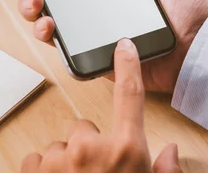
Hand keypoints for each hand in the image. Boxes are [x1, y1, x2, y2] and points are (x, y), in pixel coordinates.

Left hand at [21, 39, 182, 172]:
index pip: (130, 95)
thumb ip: (165, 172)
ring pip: (61, 148)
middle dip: (88, 147)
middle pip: (85, 128)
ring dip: (65, 165)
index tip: (124, 47)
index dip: (128, 67)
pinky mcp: (34, 171)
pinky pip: (37, 160)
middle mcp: (92, 148)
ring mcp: (60, 160)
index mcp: (127, 150)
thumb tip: (172, 150)